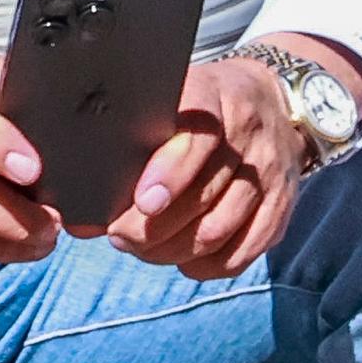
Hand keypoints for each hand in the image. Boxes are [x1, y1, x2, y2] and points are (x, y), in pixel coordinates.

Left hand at [96, 35, 361, 280]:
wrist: (270, 100)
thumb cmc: (197, 106)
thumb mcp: (165, 104)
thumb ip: (125, 149)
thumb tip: (79, 221)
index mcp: (212, 97)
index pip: (197, 139)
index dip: (170, 173)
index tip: (143, 202)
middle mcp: (247, 134)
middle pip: (202, 197)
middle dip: (152, 229)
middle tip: (120, 236)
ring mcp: (269, 172)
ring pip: (218, 230)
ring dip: (172, 251)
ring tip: (143, 247)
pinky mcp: (282, 205)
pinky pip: (243, 252)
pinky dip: (206, 265)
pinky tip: (183, 257)